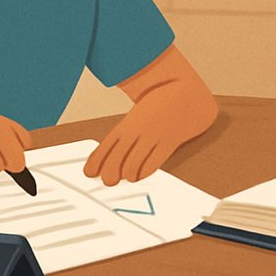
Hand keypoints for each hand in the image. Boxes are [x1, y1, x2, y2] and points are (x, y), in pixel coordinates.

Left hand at [84, 88, 211, 185]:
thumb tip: (108, 159)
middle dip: (109, 173)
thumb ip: (124, 137)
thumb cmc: (158, 110)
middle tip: (109, 180)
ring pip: (133, 163)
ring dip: (127, 174)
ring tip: (128, 176)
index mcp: (128, 124)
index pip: (106, 145)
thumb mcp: (137, 118)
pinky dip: (144, 173)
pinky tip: (141, 174)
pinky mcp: (169, 142)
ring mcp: (153, 136)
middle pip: (117, 157)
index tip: (89, 173)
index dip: (95, 162)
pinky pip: (154, 163)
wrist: (186, 95)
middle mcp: (138, 130)